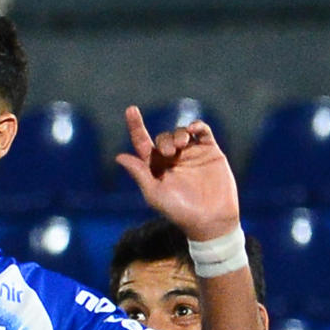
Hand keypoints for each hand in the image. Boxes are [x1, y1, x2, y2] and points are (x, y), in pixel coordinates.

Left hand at [117, 105, 240, 240]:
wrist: (211, 220)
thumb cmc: (180, 211)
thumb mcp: (155, 193)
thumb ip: (140, 174)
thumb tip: (119, 156)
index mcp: (156, 166)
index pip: (142, 141)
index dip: (136, 125)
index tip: (131, 110)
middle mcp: (173, 158)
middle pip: (163, 137)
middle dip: (164, 140)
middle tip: (169, 153)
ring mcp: (192, 154)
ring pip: (181, 132)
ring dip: (178, 134)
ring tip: (180, 146)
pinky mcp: (211, 152)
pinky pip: (203, 132)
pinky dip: (198, 126)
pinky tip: (193, 129)